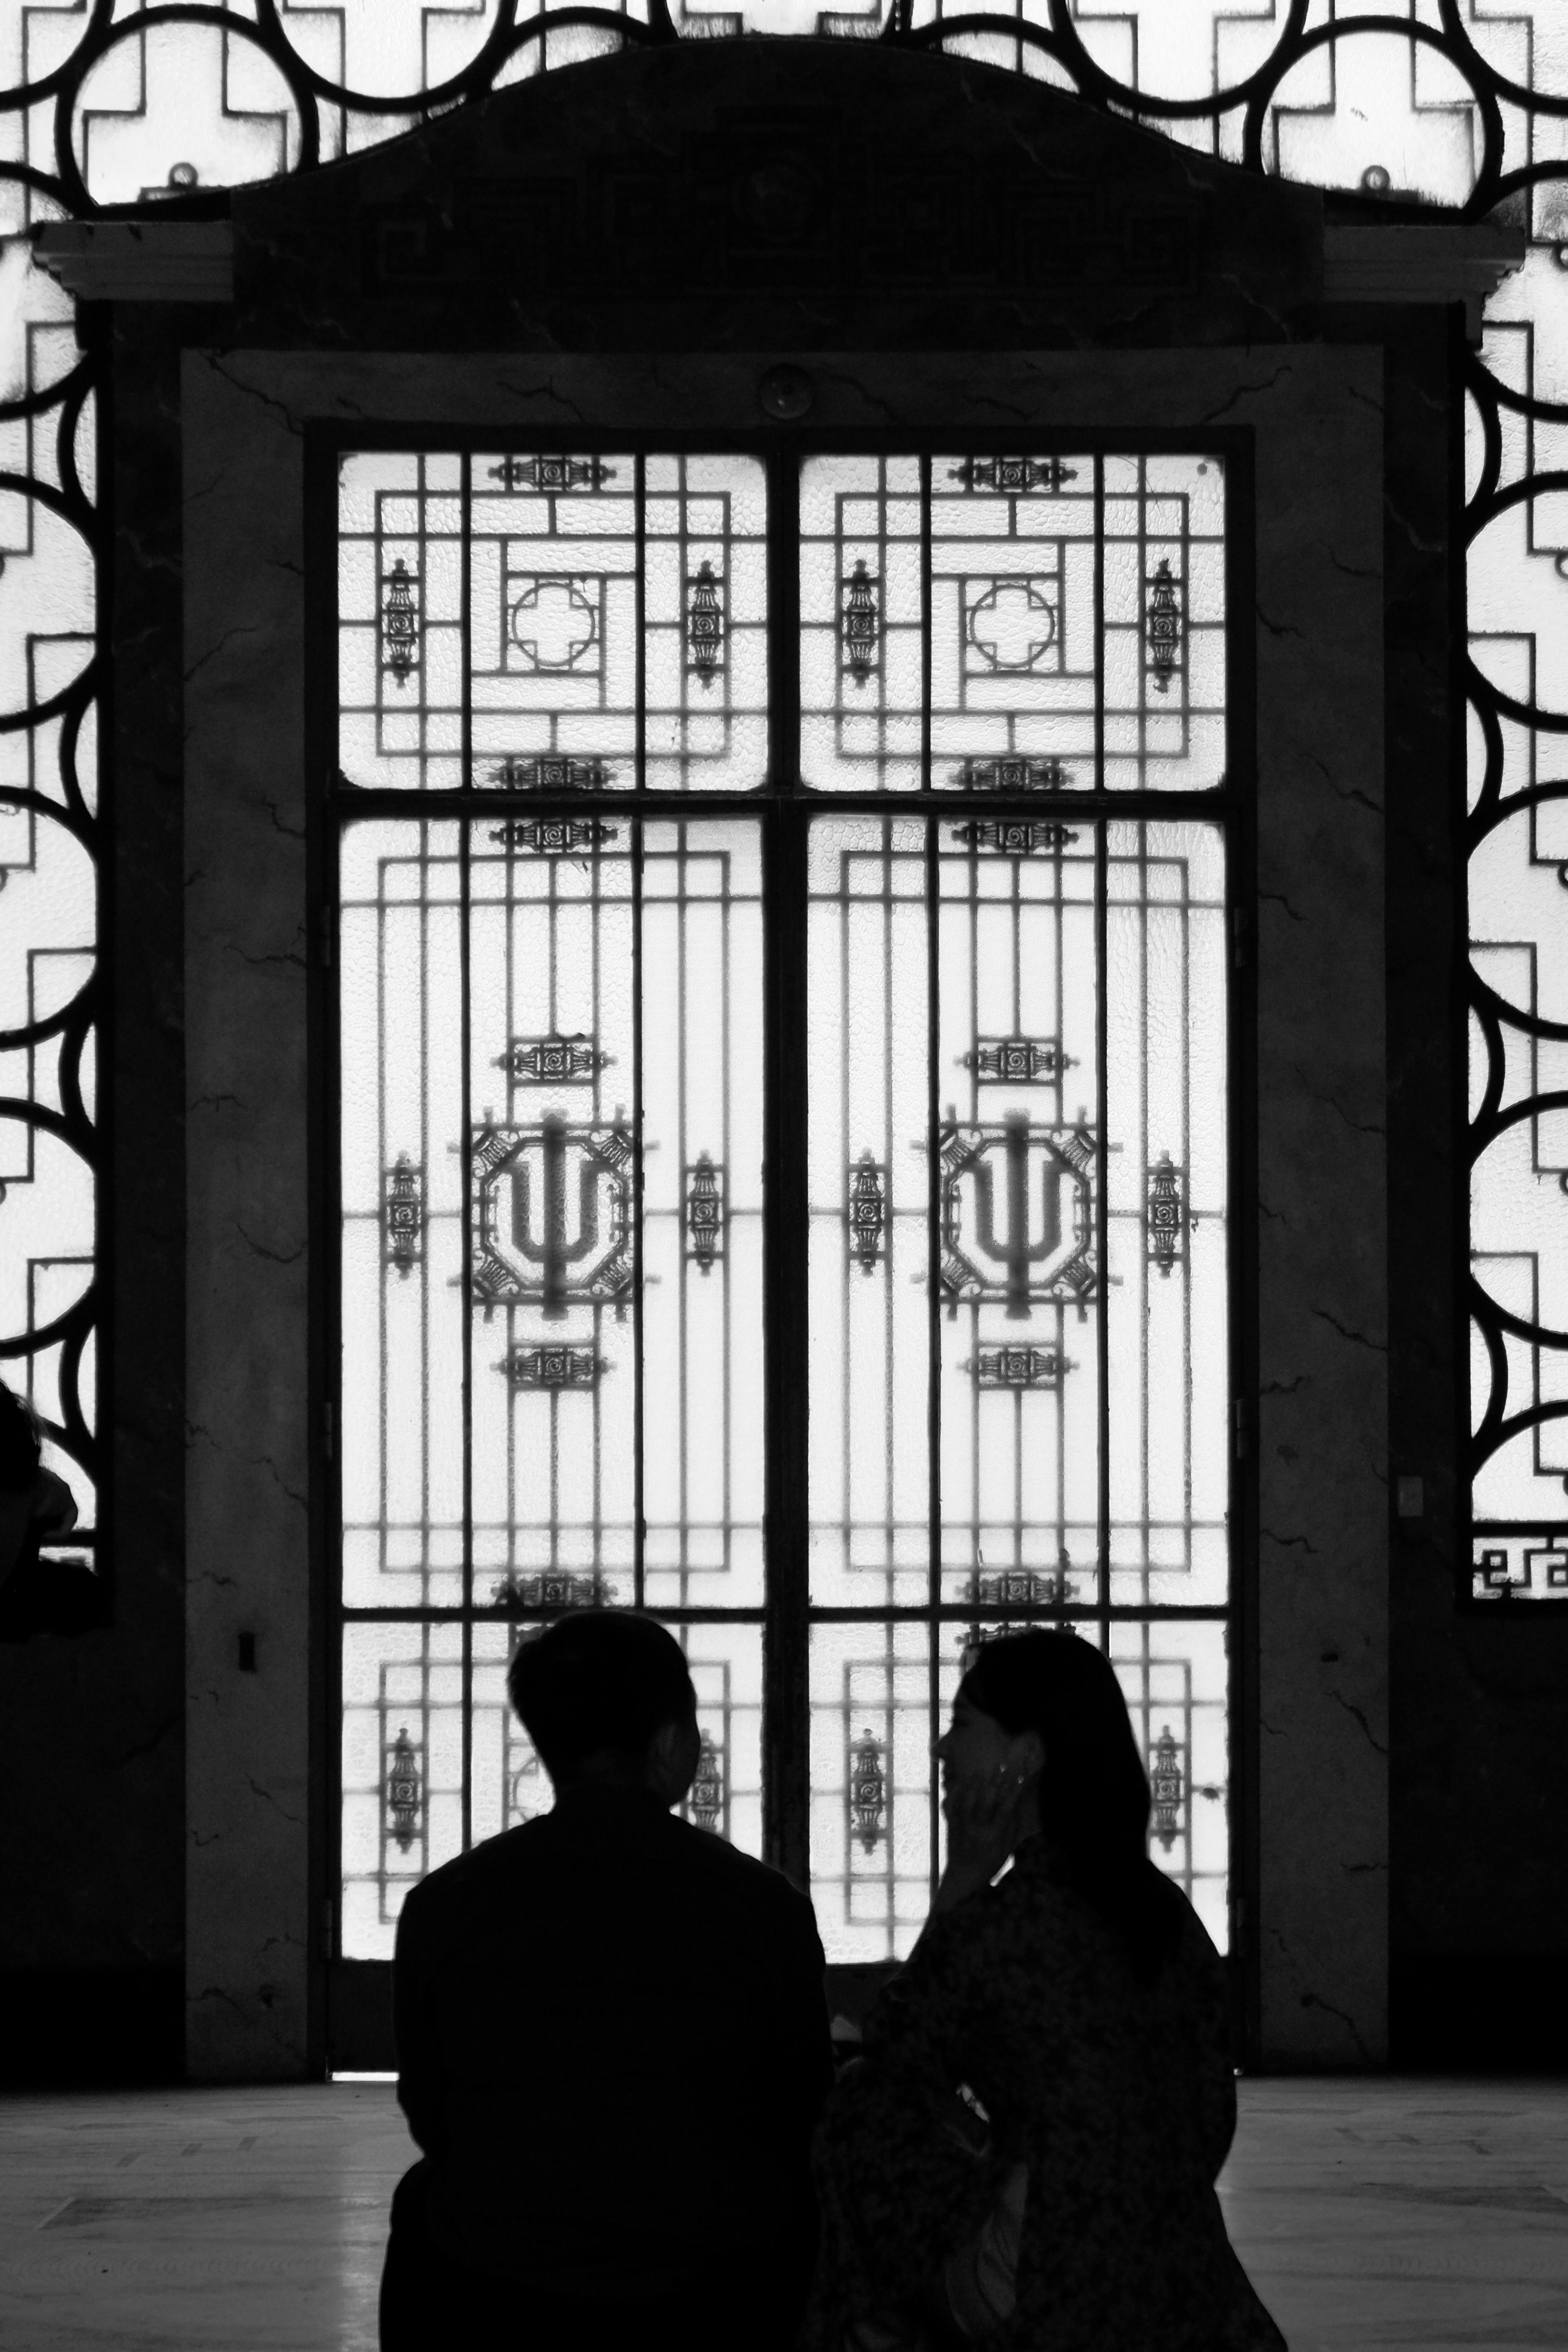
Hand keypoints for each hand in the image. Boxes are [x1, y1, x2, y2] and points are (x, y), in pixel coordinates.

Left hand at [939, 1763, 1029, 1895]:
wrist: (963, 1879)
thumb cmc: (989, 1865)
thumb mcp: (1005, 1851)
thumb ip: (1010, 1830)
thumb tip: (1015, 1807)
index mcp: (993, 1837)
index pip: (1005, 1809)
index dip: (1012, 1791)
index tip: (1018, 1777)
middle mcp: (977, 1830)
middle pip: (986, 1801)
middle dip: (995, 1782)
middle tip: (1001, 1766)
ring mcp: (962, 1828)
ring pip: (967, 1801)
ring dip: (974, 1784)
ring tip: (981, 1770)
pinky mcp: (951, 1827)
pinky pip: (950, 1808)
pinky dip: (954, 1795)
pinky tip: (959, 1783)